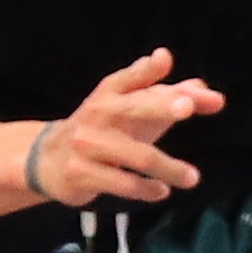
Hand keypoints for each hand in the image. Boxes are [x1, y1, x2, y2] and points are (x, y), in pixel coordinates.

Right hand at [29, 49, 221, 207]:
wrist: (48, 159)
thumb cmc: (104, 130)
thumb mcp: (131, 110)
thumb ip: (168, 97)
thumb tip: (203, 86)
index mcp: (109, 94)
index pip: (129, 78)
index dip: (147, 70)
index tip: (164, 60)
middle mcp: (96, 114)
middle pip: (133, 108)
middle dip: (161, 105)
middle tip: (188, 108)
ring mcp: (87, 145)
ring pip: (137, 156)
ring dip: (169, 168)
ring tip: (192, 178)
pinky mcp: (81, 173)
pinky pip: (121, 183)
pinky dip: (146, 189)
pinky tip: (161, 191)